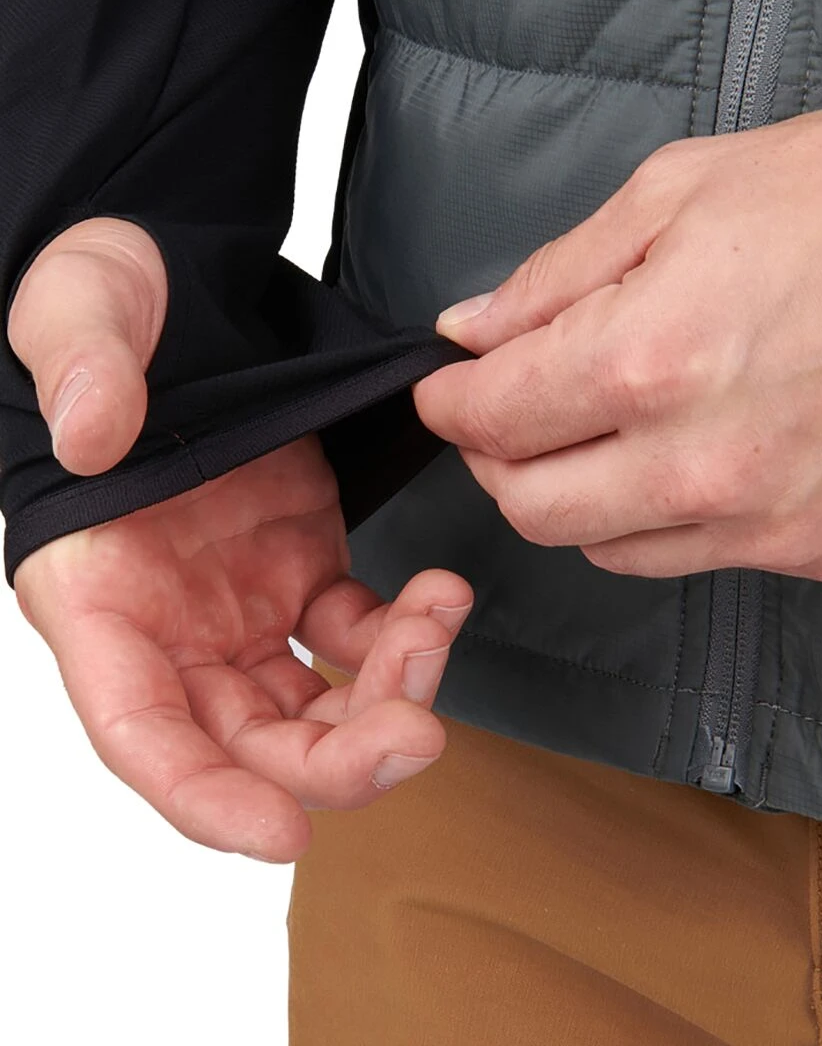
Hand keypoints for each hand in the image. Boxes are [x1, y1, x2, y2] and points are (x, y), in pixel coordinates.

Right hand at [10, 219, 472, 860]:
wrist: (183, 288)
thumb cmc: (113, 301)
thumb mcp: (82, 304)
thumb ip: (79, 360)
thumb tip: (94, 431)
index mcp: (96, 586)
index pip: (134, 724)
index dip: (198, 794)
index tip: (279, 831)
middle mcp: (168, 619)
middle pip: (243, 741)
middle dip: (331, 761)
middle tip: (417, 737)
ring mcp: (239, 602)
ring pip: (312, 703)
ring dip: (387, 695)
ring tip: (440, 623)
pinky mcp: (300, 567)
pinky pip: (358, 634)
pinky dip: (408, 634)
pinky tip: (443, 593)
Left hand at [414, 105, 821, 580]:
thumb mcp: (676, 192)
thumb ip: (556, 274)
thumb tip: (472, 331)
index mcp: (648, 359)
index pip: (492, 418)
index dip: (451, 402)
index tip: (452, 386)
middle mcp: (699, 464)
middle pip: (533, 509)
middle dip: (497, 460)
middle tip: (509, 416)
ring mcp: (766, 522)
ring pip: (609, 549)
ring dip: (578, 498)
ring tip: (601, 436)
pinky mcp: (821, 550)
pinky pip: (702, 560)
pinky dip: (667, 519)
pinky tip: (693, 462)